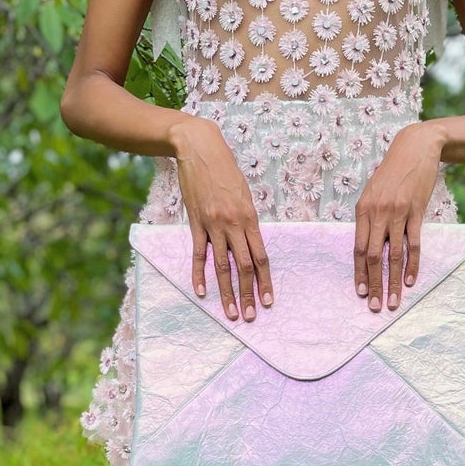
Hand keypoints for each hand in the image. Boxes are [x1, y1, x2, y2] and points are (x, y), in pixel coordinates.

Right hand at [168, 115, 272, 321]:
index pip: (260, 257)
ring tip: (231, 313)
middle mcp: (233, 224)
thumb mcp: (244, 194)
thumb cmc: (226, 170)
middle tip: (252, 316)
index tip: (269, 300)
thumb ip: (247, 220)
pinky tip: (202, 292)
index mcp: (250, 218)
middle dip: (248, 294)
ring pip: (222, 265)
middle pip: (244, 267)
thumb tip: (250, 243)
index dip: (265, 281)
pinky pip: (198, 253)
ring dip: (227, 292)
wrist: (200, 149)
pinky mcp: (195, 222)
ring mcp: (213, 225)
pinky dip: (199, 274)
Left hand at [353, 123, 444, 311]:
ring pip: (393, 255)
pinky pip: (414, 244)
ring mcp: (397, 213)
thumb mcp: (372, 192)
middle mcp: (377, 213)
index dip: (359, 273)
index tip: (360, 293)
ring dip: (393, 281)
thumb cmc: (392, 172)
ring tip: (394, 301)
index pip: (358, 248)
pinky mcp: (416, 212)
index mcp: (362, 210)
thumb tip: (366, 244)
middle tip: (375, 306)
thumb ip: (368, 217)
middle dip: (373, 284)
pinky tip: (411, 280)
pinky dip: (412, 264)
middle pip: (373, 256)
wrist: (415, 148)